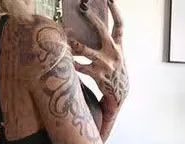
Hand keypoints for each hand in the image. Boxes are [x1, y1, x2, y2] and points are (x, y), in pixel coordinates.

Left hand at [68, 0, 128, 117]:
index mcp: (119, 47)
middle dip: (91, 17)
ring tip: (65, 36)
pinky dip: (73, 64)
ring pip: (86, 50)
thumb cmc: (115, 73)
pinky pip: (81, 67)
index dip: (115, 11)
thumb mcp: (117, 57)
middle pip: (102, 30)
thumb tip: (94, 29)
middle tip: (82, 7)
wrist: (120, 95)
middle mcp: (113, 53)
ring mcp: (105, 64)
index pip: (119, 25)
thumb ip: (109, 44)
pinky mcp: (98, 75)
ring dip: (74, 44)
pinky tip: (65, 60)